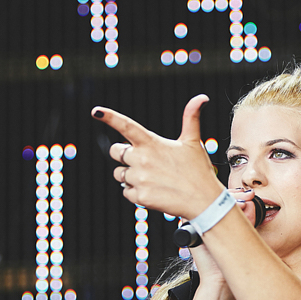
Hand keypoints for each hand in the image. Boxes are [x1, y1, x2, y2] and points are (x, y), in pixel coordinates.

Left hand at [92, 95, 223, 218]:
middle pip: (115, 152)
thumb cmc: (198, 170)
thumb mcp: (193, 142)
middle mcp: (142, 160)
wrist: (204, 202)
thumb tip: (202, 97)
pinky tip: (153, 190)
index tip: (96, 111)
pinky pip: (126, 192)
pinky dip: (136, 192)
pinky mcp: (140, 197)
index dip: (110, 117)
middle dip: (124, 155)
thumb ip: (191, 117)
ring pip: (120, 174)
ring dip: (130, 175)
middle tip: (144, 161)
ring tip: (152, 178)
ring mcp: (140, 179)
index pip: (126, 126)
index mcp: (152, 143)